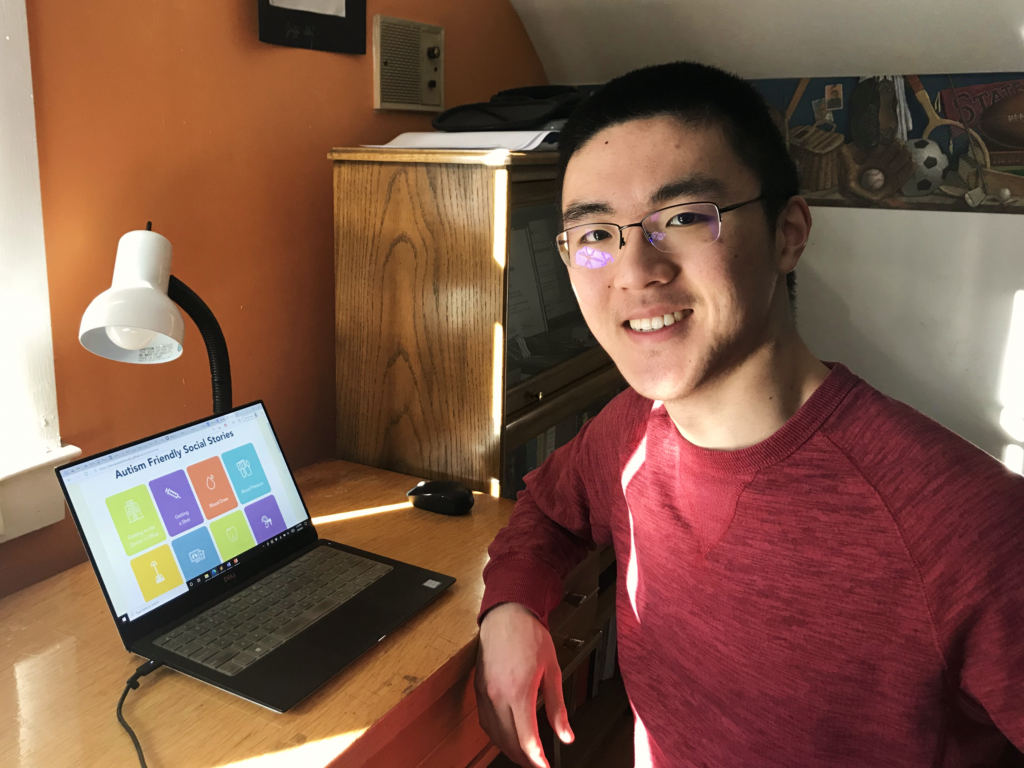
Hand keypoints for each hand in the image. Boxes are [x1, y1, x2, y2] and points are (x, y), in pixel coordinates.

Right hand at [476, 603, 573, 767]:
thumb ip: (558, 707)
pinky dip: (496, 735)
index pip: (526, 739)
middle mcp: (498, 696)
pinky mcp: (478, 689)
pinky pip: (485, 721)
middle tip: (537, 763)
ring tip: (524, 755)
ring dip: (508, 749)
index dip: (537, 760)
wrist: (506, 615)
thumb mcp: (553, 671)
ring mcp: (485, 693)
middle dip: (524, 758)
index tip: (545, 767)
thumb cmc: (530, 636)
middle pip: (508, 742)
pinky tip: (506, 736)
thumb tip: (566, 735)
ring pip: (494, 735)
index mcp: (519, 692)